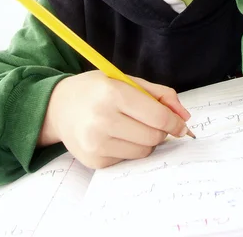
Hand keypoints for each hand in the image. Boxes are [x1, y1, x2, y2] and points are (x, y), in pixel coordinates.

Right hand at [37, 71, 190, 168]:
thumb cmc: (96, 89)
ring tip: (133, 127)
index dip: (175, 122)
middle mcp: (102, 120)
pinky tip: (117, 136)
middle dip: (161, 131)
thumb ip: (159, 94)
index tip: (181, 124)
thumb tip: (184, 116)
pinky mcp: (94, 161)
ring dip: (147, 141)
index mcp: (113, 94)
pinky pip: (128, 160)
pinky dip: (130, 149)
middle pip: (153, 136)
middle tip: (155, 122)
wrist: (58, 106)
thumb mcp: (126, 80)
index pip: (157, 116)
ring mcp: (96, 144)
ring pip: (143, 152)